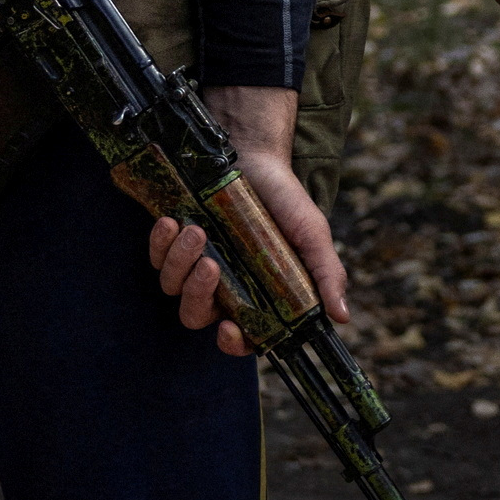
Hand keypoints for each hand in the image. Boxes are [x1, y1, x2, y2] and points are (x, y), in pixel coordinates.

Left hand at [145, 85, 352, 353]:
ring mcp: (193, 265)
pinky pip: (156, 256)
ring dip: (180, 263)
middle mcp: (222, 287)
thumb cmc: (286, 201)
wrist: (254, 157)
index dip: (232, 342)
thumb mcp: (312, 236)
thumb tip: (343, 316)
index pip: (240, 337)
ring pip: (172, 286)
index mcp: (256, 296)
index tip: (229, 328)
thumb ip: (326, 275)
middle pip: (195, 315)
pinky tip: (174, 222)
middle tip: (211, 265)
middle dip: (198, 296)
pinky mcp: (172, 242)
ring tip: (197, 230)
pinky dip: (161, 243)